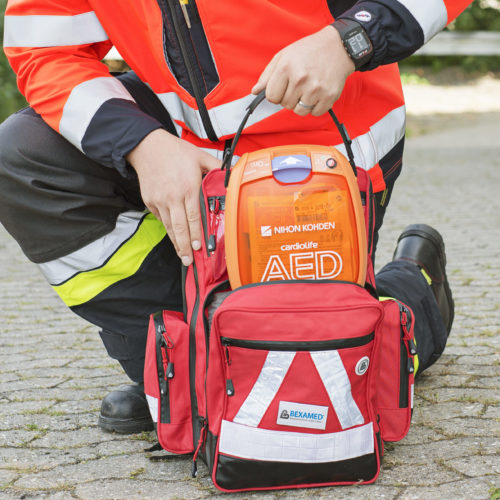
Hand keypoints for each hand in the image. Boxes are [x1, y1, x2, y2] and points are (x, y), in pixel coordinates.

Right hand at [127, 129, 220, 265]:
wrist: (147, 146)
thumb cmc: (175, 151)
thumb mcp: (200, 156)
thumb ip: (217, 167)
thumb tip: (234, 172)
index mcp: (188, 188)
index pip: (193, 217)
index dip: (196, 235)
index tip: (199, 248)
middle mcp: (173, 197)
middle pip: (179, 228)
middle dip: (184, 247)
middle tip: (189, 261)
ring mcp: (159, 201)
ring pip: (168, 227)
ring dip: (175, 243)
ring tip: (181, 256)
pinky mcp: (150, 201)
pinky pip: (160, 218)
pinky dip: (167, 229)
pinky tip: (173, 238)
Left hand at [252, 26, 354, 115]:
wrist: (338, 47)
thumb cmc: (308, 51)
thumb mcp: (283, 56)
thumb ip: (267, 75)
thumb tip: (255, 92)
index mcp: (286, 68)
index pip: (271, 97)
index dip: (276, 94)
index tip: (283, 87)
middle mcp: (300, 79)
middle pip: (285, 105)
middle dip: (289, 97)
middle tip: (299, 84)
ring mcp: (315, 89)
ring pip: (299, 111)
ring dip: (301, 104)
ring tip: (307, 90)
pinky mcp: (329, 96)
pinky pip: (314, 113)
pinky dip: (315, 107)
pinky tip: (318, 93)